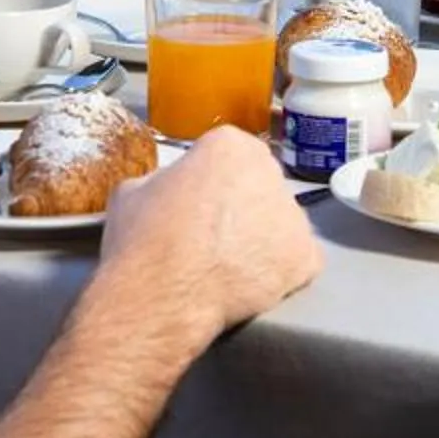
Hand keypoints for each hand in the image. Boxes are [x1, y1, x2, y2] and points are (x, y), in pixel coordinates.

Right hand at [97, 125, 320, 345]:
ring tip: (228, 264)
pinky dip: (277, 273)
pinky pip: (296, 261)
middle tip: (213, 235)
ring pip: (279, 223)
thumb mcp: (132, 189)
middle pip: (259, 185)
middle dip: (241, 206)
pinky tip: (249, 282)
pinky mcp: (305, 256)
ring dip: (260, 239)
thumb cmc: (144, 238)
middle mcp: (270, 170)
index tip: (197, 202)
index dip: (209, 181)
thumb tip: (168, 191)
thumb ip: (162, 179)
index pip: (227, 155)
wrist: (163, 292)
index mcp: (230, 145)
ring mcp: (293, 215)